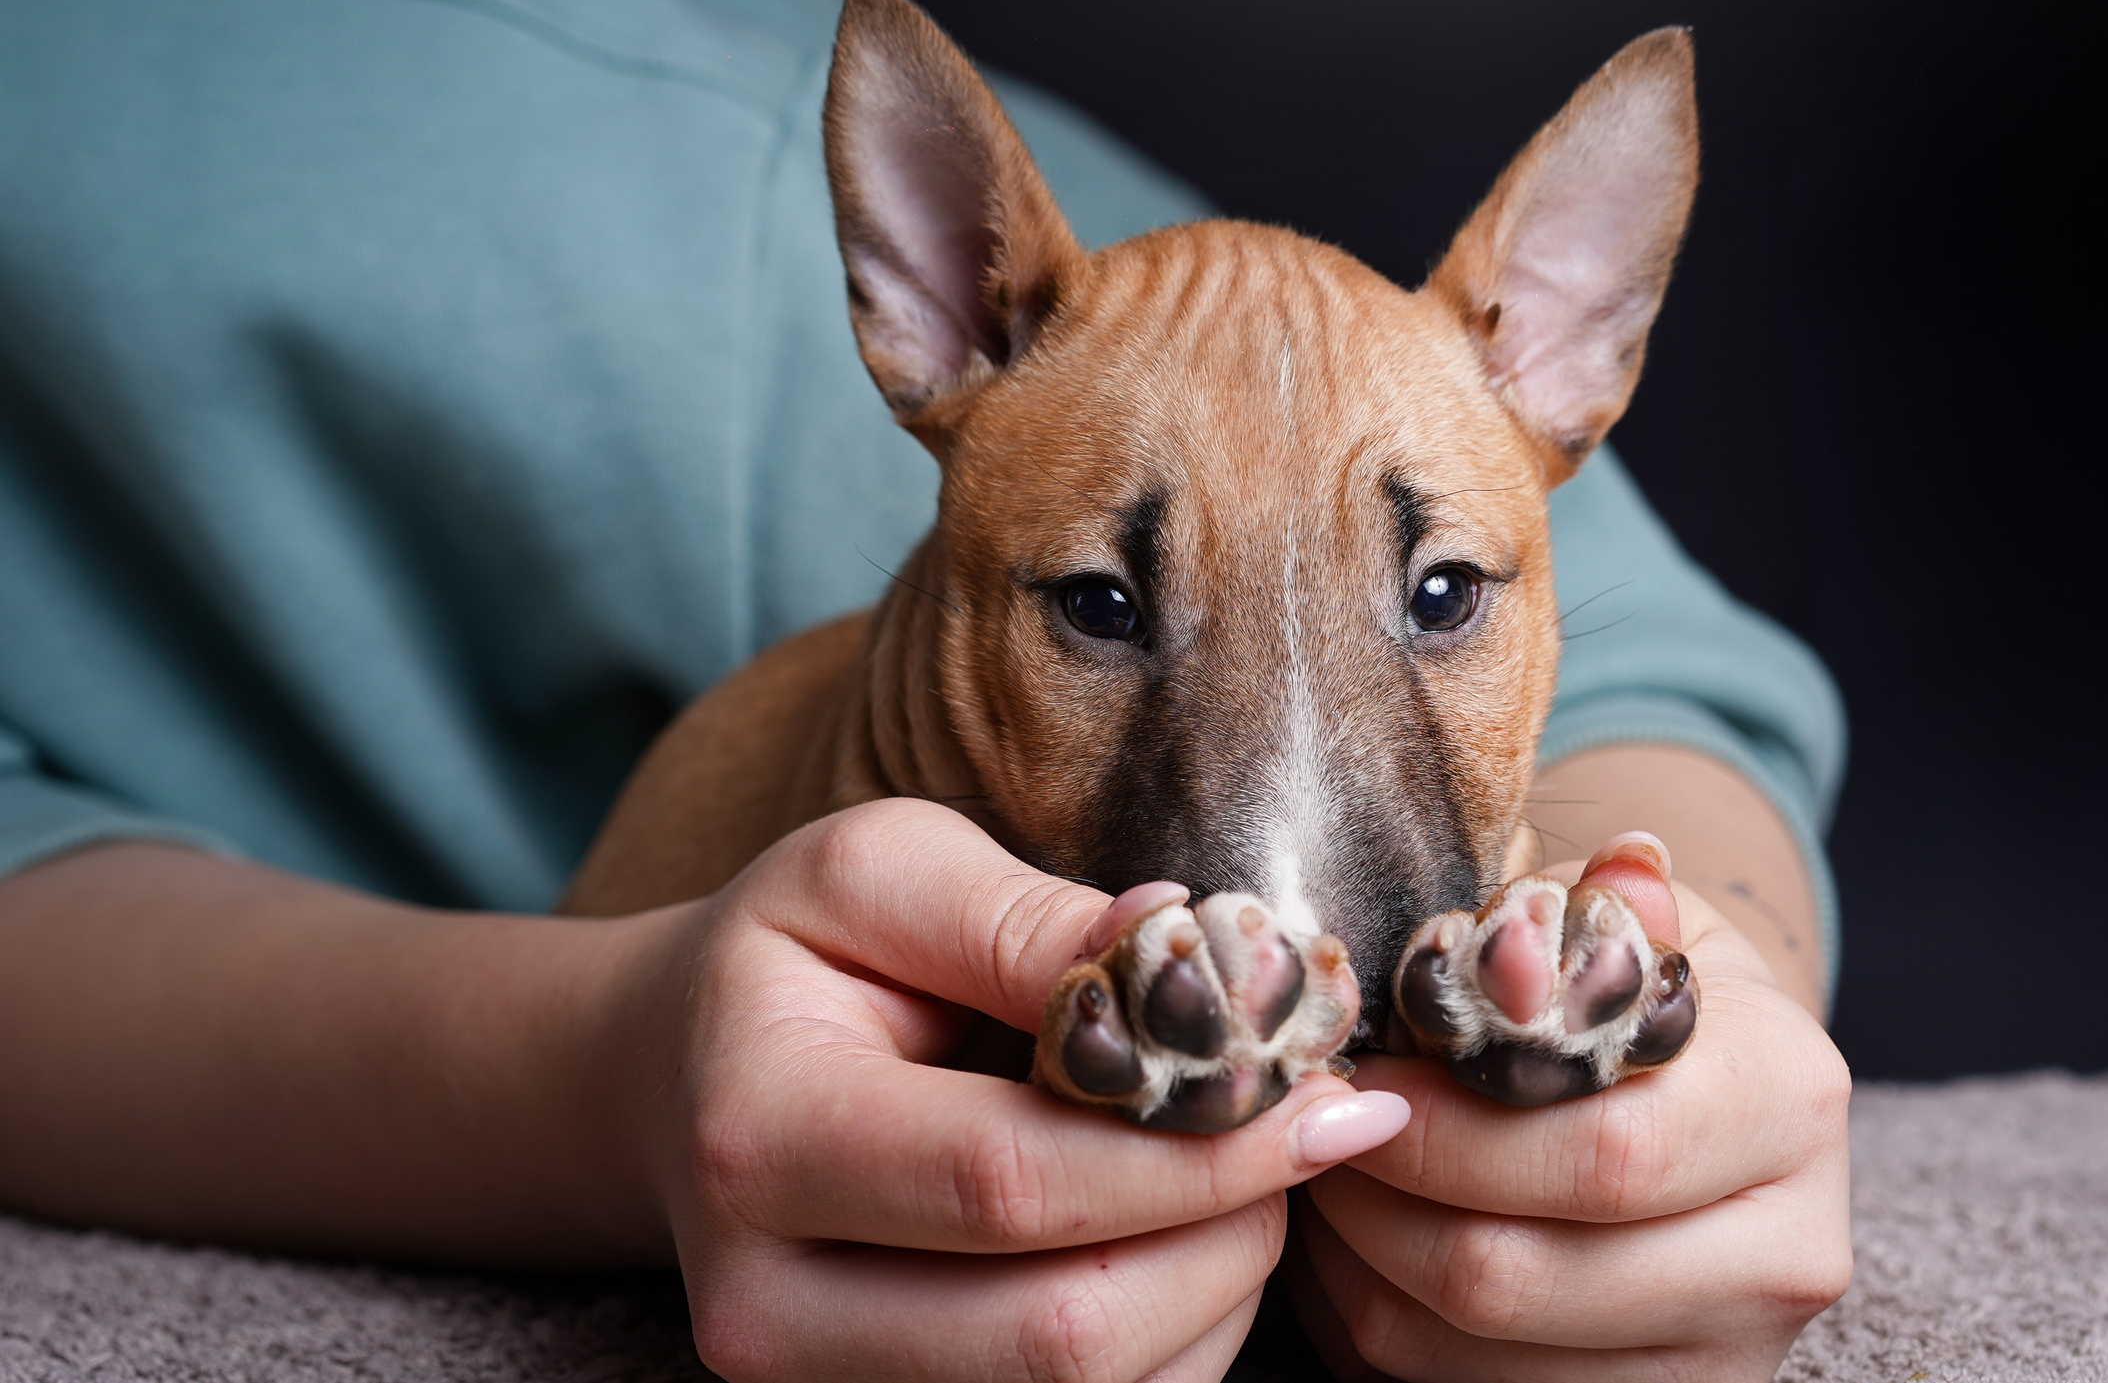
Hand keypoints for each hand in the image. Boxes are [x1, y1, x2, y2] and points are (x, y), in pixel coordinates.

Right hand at [614, 797, 1413, 1381]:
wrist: (677, 1083)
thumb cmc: (795, 960)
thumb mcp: (875, 871)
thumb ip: (1022, 915)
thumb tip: (1190, 950)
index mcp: (763, 1139)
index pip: (1014, 1181)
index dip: (1195, 1146)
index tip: (1329, 1090)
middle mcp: (768, 1308)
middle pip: (1065, 1329)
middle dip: (1231, 1228)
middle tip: (1313, 1127)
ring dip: (1222, 1287)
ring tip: (1248, 1165)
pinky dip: (1184, 1336)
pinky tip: (1191, 1232)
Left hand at [1284, 837, 1850, 1380]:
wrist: (1718, 1090)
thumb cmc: (1641, 987)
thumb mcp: (1615, 919)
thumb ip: (1559, 921)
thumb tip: (1508, 951)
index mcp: (1788, 1100)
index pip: (1602, 1152)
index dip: (1449, 1131)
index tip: (1366, 1081)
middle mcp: (1781, 1252)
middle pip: (1521, 1275)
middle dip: (1380, 1201)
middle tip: (1314, 1132)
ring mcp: (1726, 1356)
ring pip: (1474, 1352)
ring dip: (1362, 1267)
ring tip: (1327, 1176)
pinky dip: (1382, 1319)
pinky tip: (1358, 1242)